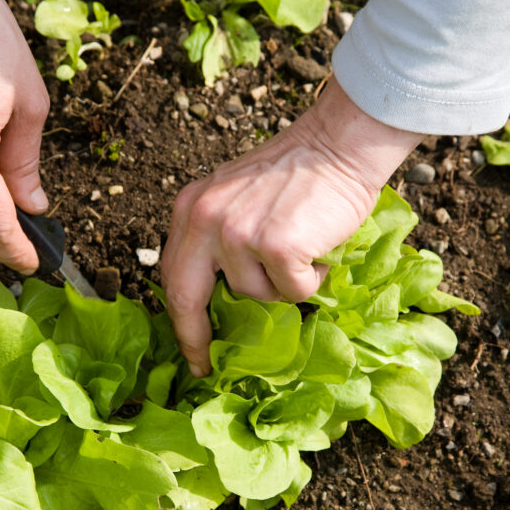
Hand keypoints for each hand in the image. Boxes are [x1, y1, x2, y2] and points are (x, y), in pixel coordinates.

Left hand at [161, 82, 421, 376]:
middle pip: (186, 296)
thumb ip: (215, 237)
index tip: (189, 348)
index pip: (172, 274)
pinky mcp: (276, 245)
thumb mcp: (233, 197)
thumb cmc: (296, 173)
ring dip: (281, 285)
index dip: (178, 317)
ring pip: (253, 294)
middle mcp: (204, 219)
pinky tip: (318, 252)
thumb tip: (216, 298)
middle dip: (194, 336)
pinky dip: (311, 280)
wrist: (338, 145)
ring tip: (300, 251)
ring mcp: (238, 233)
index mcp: (190, 208)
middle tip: (206, 364)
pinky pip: (292, 290)